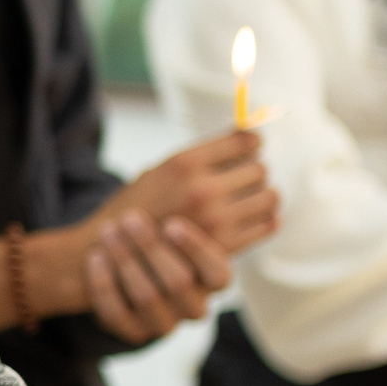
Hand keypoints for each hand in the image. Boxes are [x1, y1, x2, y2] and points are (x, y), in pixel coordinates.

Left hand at [83, 212, 231, 344]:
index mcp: (213, 279)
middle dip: (150, 247)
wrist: (117, 264)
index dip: (196, 249)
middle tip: (131, 218)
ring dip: (125, 260)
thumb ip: (191, 206)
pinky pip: (117, 314)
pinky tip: (95, 257)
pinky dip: (104, 284)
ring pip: (147, 297)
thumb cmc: (155, 234)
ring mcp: (164, 322)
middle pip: (179, 282)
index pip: (218, 272)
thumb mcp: (176, 220)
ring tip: (109, 230)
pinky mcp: (133, 332)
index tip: (171, 223)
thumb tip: (216, 175)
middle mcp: (194, 305)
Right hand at [103, 129, 277, 253]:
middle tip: (240, 179)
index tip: (248, 149)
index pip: (246, 142)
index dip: (252, 143)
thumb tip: (249, 135)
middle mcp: (202, 188)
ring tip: (246, 199)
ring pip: (270, 196)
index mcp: (185, 163)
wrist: (117, 250)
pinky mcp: (225, 245)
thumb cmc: (140, 206)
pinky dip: (265, 219)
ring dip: (261, 195)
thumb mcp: (163, 168)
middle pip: (260, 169)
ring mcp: (215, 219)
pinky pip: (268, 225)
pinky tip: (250, 217)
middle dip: (253, 171)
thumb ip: (204, 154)